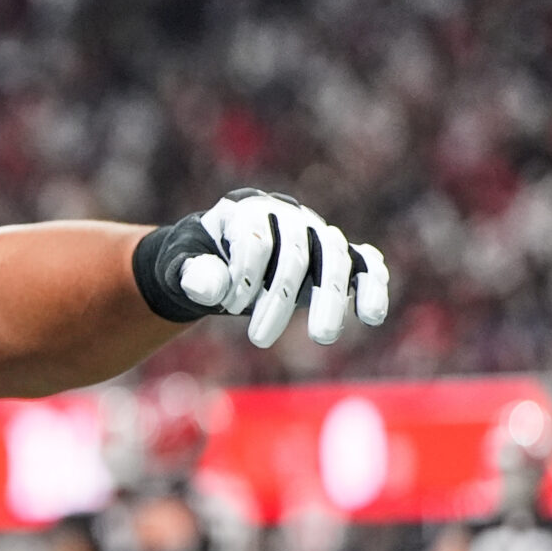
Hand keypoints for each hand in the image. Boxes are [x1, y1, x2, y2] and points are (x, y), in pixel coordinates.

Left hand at [133, 189, 389, 347]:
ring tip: (322, 338)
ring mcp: (317, 234)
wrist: (216, 258)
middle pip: (296, 254)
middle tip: (257, 340)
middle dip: (279, 299)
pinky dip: (373, 286)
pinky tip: (372, 315)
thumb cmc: (196, 260)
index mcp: (247, 210)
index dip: (244, 277)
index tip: (228, 307)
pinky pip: (365, 265)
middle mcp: (288, 217)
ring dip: (330, 300)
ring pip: (335, 260)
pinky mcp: (337, 255)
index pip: (256, 240)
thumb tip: (212, 288)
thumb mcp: (178, 265)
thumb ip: (191, 273)